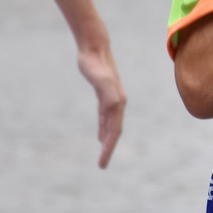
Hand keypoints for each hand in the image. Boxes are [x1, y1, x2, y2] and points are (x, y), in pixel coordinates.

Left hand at [77, 43, 125, 167]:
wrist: (94, 47)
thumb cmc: (95, 64)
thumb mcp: (100, 79)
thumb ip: (108, 93)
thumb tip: (115, 107)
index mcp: (118, 103)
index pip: (115, 132)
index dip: (109, 149)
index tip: (102, 164)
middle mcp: (118, 102)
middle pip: (115, 131)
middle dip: (109, 149)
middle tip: (102, 165)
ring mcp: (112, 98)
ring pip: (111, 125)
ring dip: (107, 140)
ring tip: (103, 154)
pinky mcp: (104, 94)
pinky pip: (105, 117)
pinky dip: (103, 127)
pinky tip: (100, 135)